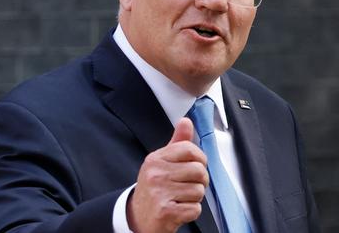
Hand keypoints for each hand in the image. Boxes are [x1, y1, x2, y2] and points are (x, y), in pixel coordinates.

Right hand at [127, 118, 208, 232]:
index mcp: (155, 159)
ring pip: (198, 191)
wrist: (138, 217)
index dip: (200, 159)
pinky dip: (191, 212)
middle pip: (198, 170)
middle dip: (200, 181)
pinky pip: (195, 208)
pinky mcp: (165, 211)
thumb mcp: (162, 162)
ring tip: (181, 198)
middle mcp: (155, 174)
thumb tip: (186, 121)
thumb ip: (177, 142)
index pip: (189, 149)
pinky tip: (179, 209)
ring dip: (195, 198)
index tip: (196, 166)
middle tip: (189, 186)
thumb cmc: (155, 188)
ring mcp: (159, 193)